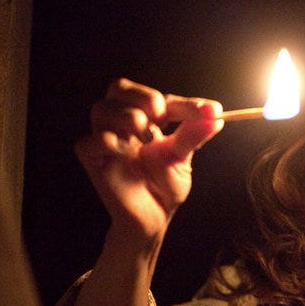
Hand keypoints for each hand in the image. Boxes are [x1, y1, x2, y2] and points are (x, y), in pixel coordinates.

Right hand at [75, 78, 223, 244]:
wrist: (153, 218)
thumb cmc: (164, 186)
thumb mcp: (183, 158)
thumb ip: (193, 136)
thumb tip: (215, 116)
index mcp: (143, 119)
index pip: (154, 96)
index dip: (182, 102)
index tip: (211, 112)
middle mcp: (120, 125)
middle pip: (118, 88)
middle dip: (145, 98)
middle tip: (162, 118)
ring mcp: (104, 141)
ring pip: (101, 109)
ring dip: (129, 118)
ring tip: (147, 139)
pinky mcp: (92, 161)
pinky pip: (89, 142)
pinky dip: (109, 142)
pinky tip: (127, 154)